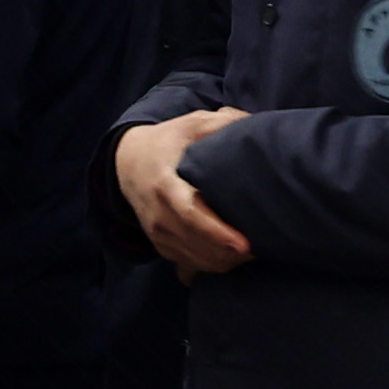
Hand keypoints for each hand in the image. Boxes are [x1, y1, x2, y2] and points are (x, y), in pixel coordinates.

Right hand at [114, 109, 253, 276]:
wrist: (127, 163)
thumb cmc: (167, 142)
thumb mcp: (190, 124)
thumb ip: (222, 122)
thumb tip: (255, 123)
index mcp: (164, 184)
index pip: (189, 214)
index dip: (216, 232)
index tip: (244, 243)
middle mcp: (157, 215)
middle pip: (195, 245)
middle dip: (228, 255)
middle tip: (261, 250)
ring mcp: (157, 235)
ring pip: (194, 261)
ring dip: (224, 263)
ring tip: (253, 255)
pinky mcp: (161, 246)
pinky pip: (189, 266)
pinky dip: (213, 266)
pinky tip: (234, 258)